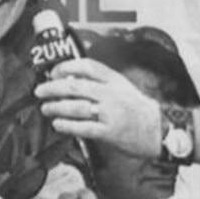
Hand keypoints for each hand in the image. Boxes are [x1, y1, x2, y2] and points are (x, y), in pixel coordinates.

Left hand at [35, 58, 160, 158]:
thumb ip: (100, 82)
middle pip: (76, 86)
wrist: (160, 131)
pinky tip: (58, 124)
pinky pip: (84, 127)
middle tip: (39, 91)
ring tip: (45, 108)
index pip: (88, 66)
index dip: (66, 67)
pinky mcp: (110, 132)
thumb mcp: (122, 87)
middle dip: (53, 88)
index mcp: (115, 81)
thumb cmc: (137, 109)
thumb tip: (69, 79)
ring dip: (56, 107)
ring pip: (77, 107)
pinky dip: (67, 125)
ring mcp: (111, 113)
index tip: (53, 72)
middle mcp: (112, 94)